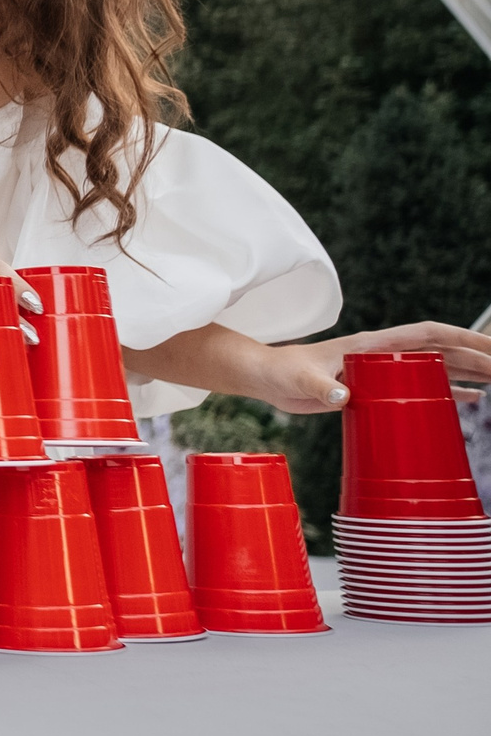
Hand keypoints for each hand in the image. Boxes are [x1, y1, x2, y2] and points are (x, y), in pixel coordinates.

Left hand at [248, 322, 490, 414]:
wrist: (267, 378)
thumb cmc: (281, 372)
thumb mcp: (300, 379)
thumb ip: (318, 387)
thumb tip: (341, 397)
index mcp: (372, 344)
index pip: (427, 334)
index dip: (460, 338)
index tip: (490, 347)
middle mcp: (384, 354)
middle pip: (441, 351)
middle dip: (475, 358)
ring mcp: (383, 370)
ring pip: (437, 367)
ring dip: (468, 374)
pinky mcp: (377, 387)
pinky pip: (422, 386)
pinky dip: (449, 392)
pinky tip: (470, 400)